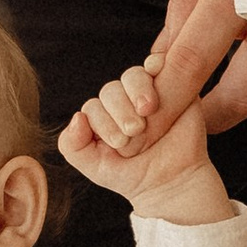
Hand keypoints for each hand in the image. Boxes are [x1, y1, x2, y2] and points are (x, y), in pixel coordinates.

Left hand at [59, 63, 231, 223]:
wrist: (175, 181)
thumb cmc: (134, 175)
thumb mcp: (95, 168)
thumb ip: (72, 146)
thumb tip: (77, 116)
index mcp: (102, 117)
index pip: (93, 107)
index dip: (103, 122)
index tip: (120, 144)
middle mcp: (123, 102)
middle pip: (111, 90)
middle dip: (120, 111)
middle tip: (135, 131)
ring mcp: (148, 93)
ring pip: (133, 76)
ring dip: (137, 92)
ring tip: (147, 115)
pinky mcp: (174, 86)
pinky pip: (159, 65)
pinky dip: (156, 66)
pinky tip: (159, 87)